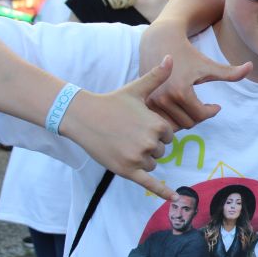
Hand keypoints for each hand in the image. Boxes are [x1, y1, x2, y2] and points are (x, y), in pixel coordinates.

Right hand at [60, 56, 176, 200]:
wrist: (83, 116)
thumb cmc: (112, 101)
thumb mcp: (137, 89)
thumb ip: (157, 76)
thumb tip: (170, 57)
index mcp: (156, 125)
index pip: (168, 134)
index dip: (155, 129)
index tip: (138, 123)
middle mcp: (149, 142)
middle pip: (161, 150)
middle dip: (148, 143)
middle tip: (128, 133)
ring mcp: (138, 158)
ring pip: (153, 163)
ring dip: (142, 157)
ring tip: (123, 142)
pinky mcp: (127, 170)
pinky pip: (149, 183)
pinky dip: (163, 192)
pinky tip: (174, 199)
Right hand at [139, 20, 251, 129]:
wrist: (160, 43)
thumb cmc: (188, 54)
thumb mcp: (209, 64)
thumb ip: (230, 72)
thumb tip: (252, 66)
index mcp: (180, 91)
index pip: (200, 115)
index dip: (211, 112)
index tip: (216, 106)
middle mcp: (163, 98)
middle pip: (188, 123)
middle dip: (200, 116)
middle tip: (205, 108)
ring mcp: (152, 102)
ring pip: (175, 124)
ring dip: (186, 119)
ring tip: (194, 108)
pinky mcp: (145, 103)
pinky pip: (163, 121)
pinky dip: (173, 119)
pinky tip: (179, 108)